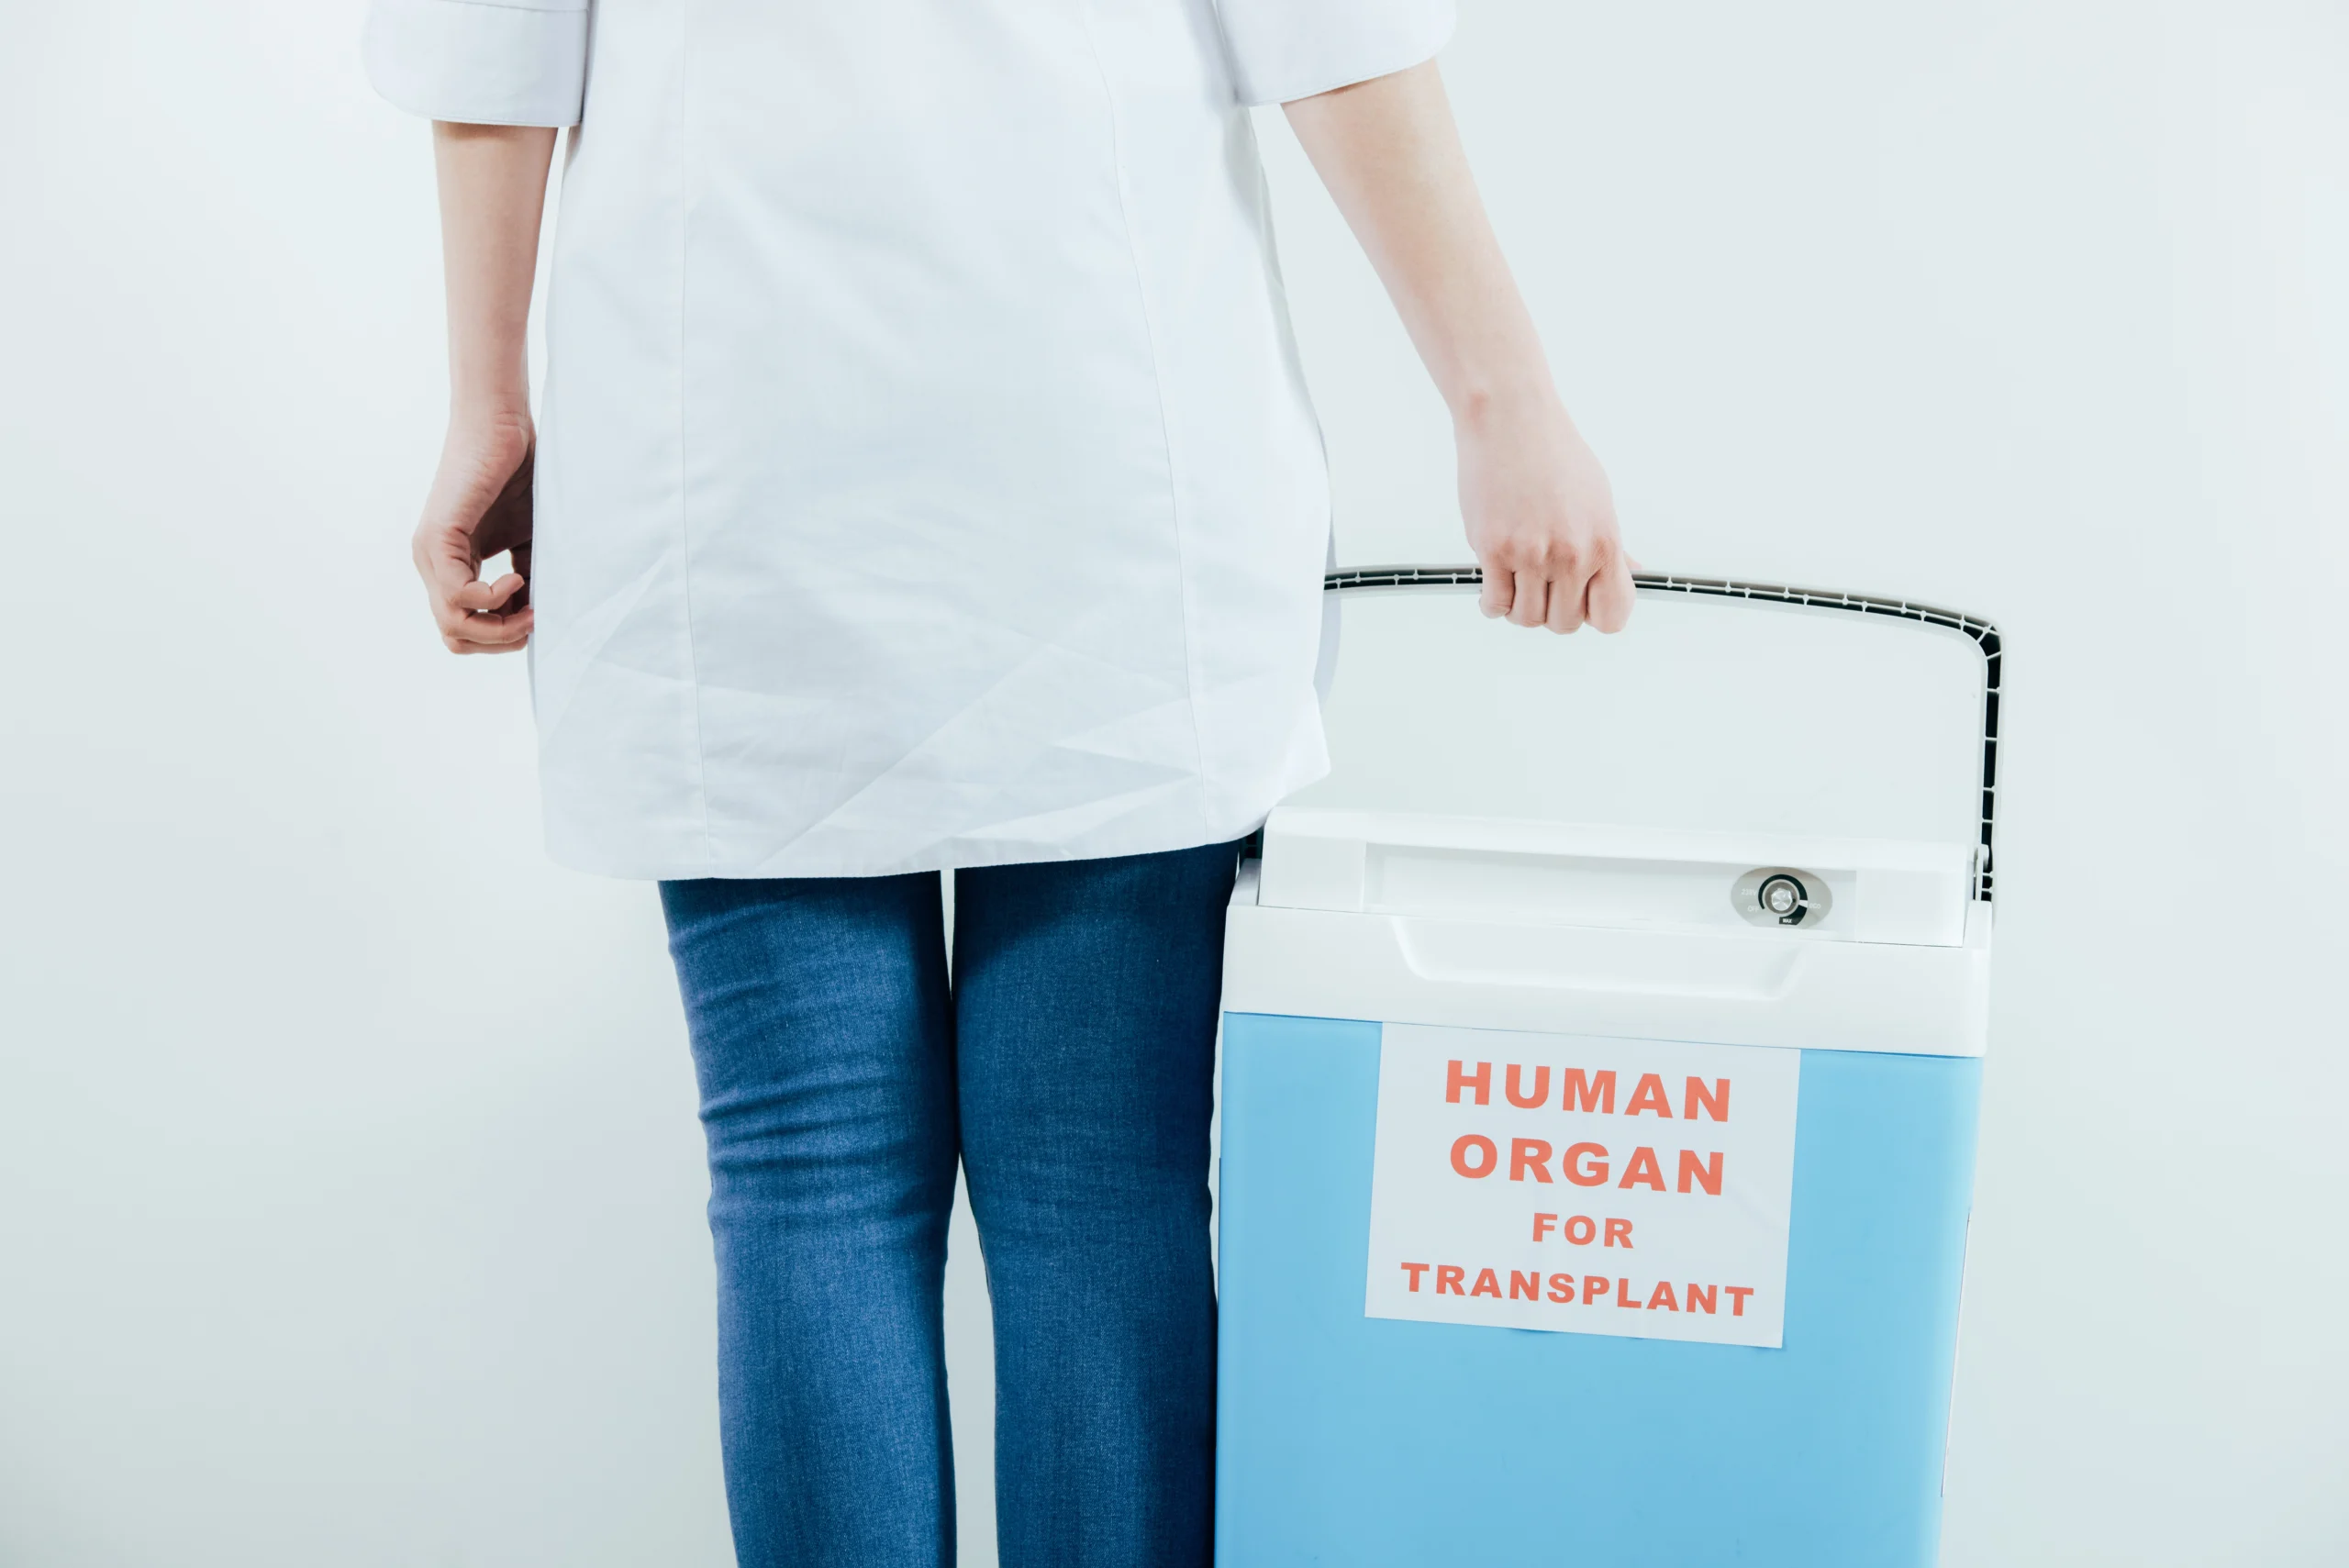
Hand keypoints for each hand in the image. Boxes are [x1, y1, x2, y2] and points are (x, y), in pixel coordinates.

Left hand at [412, 411, 534, 654]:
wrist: (503, 426)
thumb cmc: (519, 474)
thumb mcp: (528, 539)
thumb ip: (529, 577)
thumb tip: (543, 618)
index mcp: (453, 567)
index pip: (465, 629)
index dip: (504, 636)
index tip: (539, 617)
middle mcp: (434, 566)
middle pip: (455, 636)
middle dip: (501, 640)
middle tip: (536, 621)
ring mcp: (431, 554)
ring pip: (452, 625)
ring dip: (499, 627)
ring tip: (531, 606)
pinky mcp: (437, 537)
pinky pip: (458, 595)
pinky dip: (493, 598)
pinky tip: (516, 578)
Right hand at [1457, 392, 1634, 633]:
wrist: (1510, 418)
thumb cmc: (1553, 452)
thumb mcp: (1598, 498)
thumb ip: (1612, 544)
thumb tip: (1631, 569)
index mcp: (1604, 542)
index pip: (1612, 616)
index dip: (1594, 615)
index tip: (1581, 602)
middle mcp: (1572, 554)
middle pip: (1565, 623)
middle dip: (1551, 609)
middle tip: (1540, 584)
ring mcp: (1532, 554)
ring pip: (1527, 618)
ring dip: (1519, 606)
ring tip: (1516, 580)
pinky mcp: (1494, 549)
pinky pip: (1494, 604)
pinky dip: (1492, 601)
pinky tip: (1494, 582)